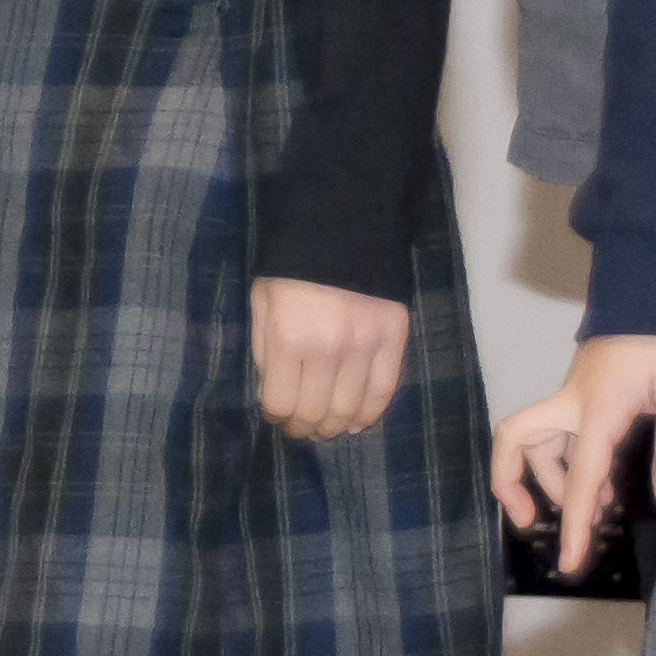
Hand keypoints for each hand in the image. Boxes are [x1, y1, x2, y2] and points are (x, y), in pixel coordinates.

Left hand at [252, 275, 408, 438]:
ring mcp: (364, 345)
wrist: (341, 227)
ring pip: (349, 411)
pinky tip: (357, 422)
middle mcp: (326, 348)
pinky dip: (369, 415)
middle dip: (304, 428)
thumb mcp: (262, 302)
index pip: (280, 404)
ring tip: (327, 426)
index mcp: (287, 337)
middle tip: (302, 428)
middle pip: (315, 414)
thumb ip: (265, 350)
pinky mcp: (394, 339)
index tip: (277, 417)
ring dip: (335, 427)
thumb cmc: (291, 267)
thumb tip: (274, 393)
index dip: (276, 418)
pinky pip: (384, 392)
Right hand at [499, 332, 655, 580]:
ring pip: (535, 443)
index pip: (579, 477)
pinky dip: (566, 464)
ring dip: (551, 479)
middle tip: (533, 522)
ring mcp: (570, 398)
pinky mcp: (578, 396)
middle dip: (512, 484)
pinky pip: (556, 436)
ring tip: (597, 506)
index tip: (569, 563)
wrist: (649, 293)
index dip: (574, 523)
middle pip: (515, 442)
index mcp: (598, 408)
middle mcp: (572, 404)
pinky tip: (601, 483)